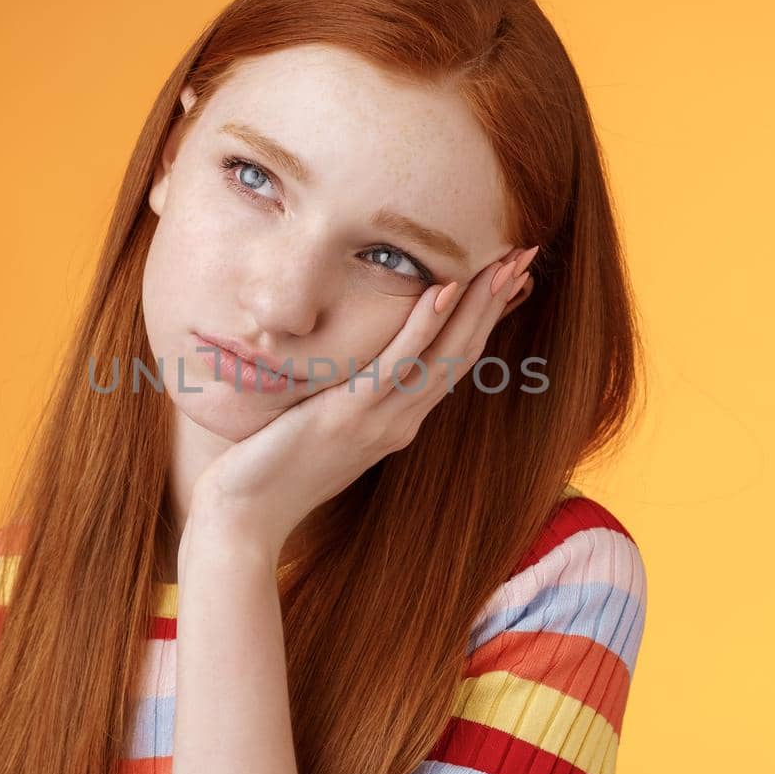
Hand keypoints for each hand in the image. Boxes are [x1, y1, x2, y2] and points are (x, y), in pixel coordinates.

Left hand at [189, 243, 540, 566]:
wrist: (249, 517)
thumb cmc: (275, 471)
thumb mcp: (326, 426)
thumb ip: (352, 398)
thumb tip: (357, 367)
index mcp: (399, 421)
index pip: (454, 361)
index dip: (484, 318)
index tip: (507, 279)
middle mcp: (401, 420)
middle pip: (462, 353)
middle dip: (494, 302)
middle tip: (526, 256)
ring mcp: (381, 419)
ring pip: (444, 355)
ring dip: (477, 306)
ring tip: (504, 264)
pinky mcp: (351, 415)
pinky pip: (396, 365)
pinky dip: (423, 326)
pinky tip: (443, 291)